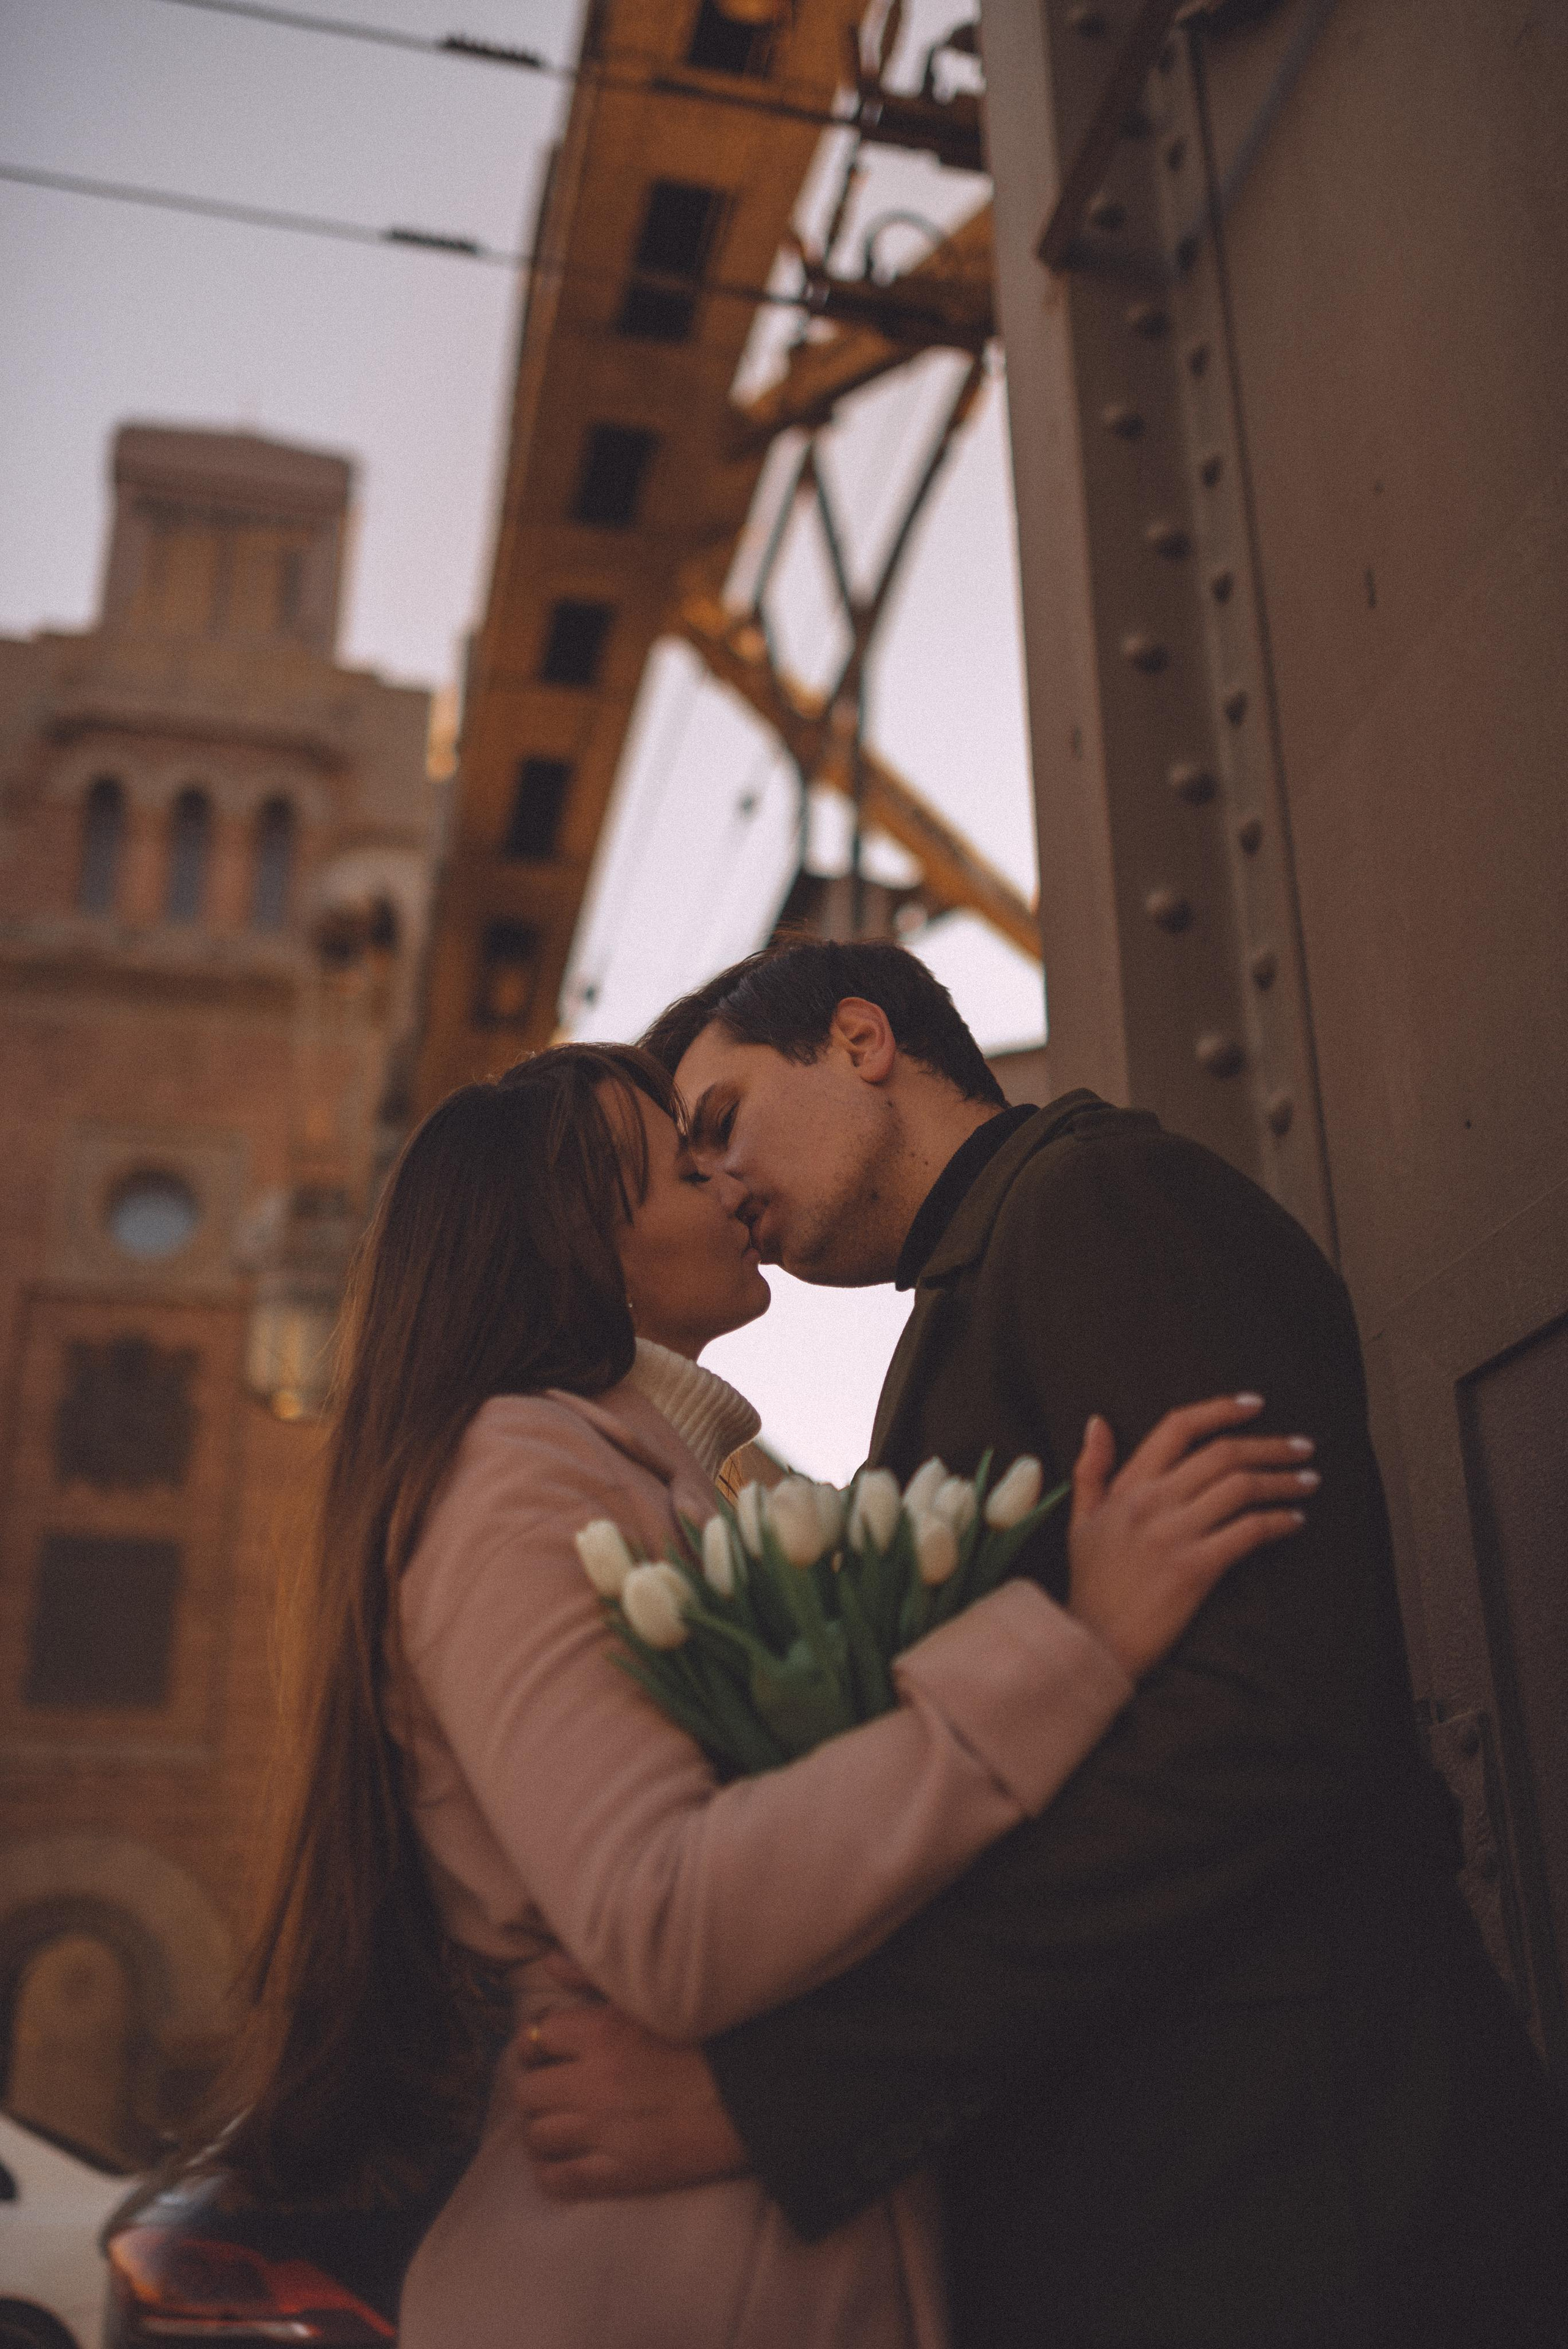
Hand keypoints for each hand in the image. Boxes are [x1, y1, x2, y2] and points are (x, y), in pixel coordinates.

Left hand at [513, 1957, 748, 2199]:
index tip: (547, 2050)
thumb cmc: (708, 2039)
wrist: (754, 2096)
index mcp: (601, 2032)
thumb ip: (594, 1976)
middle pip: (528, 2091)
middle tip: (550, 2090)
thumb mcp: (649, 1998)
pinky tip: (563, 2163)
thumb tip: (549, 1962)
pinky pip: (559, 2181)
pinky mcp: (619, 2175)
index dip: (537, 2043)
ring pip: (537, 2137)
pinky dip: (552, 2173)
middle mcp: (593, 2083)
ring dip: (541, 2131)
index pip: (536, 2036)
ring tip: (556, 2126)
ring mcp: (604, 2132)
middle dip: (534, 2088)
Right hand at [1067, 1394, 1316, 1679]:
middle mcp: (1152, 1502)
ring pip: (1241, 1488)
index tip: (1255, 1404)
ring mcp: (1174, 1534)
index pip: (1177, 1427)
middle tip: (1303, 1447)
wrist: (1093, 1645)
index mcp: (1128, 1487)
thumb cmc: (1090, 1585)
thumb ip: (1092, 1469)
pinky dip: (1279, 1522)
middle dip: (1270, 1445)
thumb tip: (1099, 1422)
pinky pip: (1249, 1532)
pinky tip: (1295, 1521)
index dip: (1220, 1410)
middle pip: (1222, 1454)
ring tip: (1308, 1481)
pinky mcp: (1195, 1569)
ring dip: (1283, 1481)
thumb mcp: (1080, 1520)